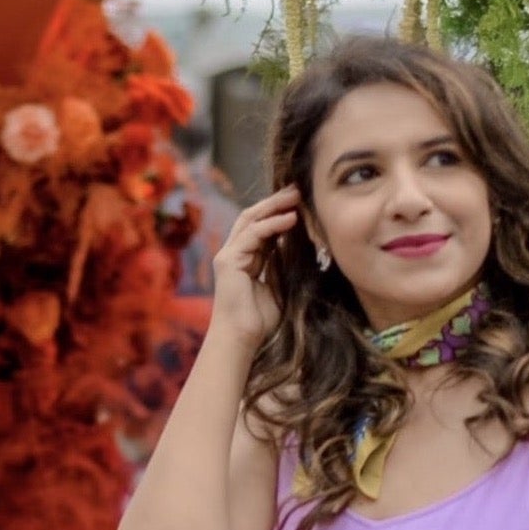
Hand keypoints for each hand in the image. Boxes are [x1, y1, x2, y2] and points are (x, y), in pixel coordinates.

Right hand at [209, 188, 302, 351]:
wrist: (242, 340)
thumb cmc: (260, 321)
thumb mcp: (278, 285)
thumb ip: (282, 263)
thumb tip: (296, 241)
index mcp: (244, 259)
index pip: (260, 226)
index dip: (278, 212)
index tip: (300, 202)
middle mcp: (233, 253)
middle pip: (253, 217)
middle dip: (275, 201)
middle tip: (298, 189)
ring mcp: (228, 255)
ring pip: (251, 220)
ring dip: (275, 206)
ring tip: (296, 197)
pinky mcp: (228, 261)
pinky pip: (253, 235)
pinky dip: (272, 224)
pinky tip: (291, 219)